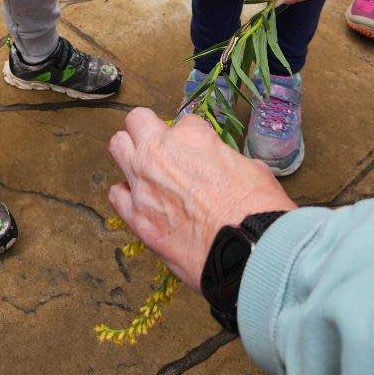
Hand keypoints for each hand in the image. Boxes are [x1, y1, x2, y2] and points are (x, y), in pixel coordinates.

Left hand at [107, 109, 295, 289]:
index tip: (200, 154)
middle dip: (150, 130)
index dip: (193, 139)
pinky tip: (140, 202)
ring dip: (130, 152)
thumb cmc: (257, 212)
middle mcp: (160, 153)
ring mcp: (142, 183)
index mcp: (192, 138)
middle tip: (163, 149)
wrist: (245, 254)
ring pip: (117, 145)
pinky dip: (126, 194)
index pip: (184, 123)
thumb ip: (230, 161)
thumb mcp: (254, 170)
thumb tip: (227, 167)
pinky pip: (115, 193)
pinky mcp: (134, 216)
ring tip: (144, 168)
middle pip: (138, 120)